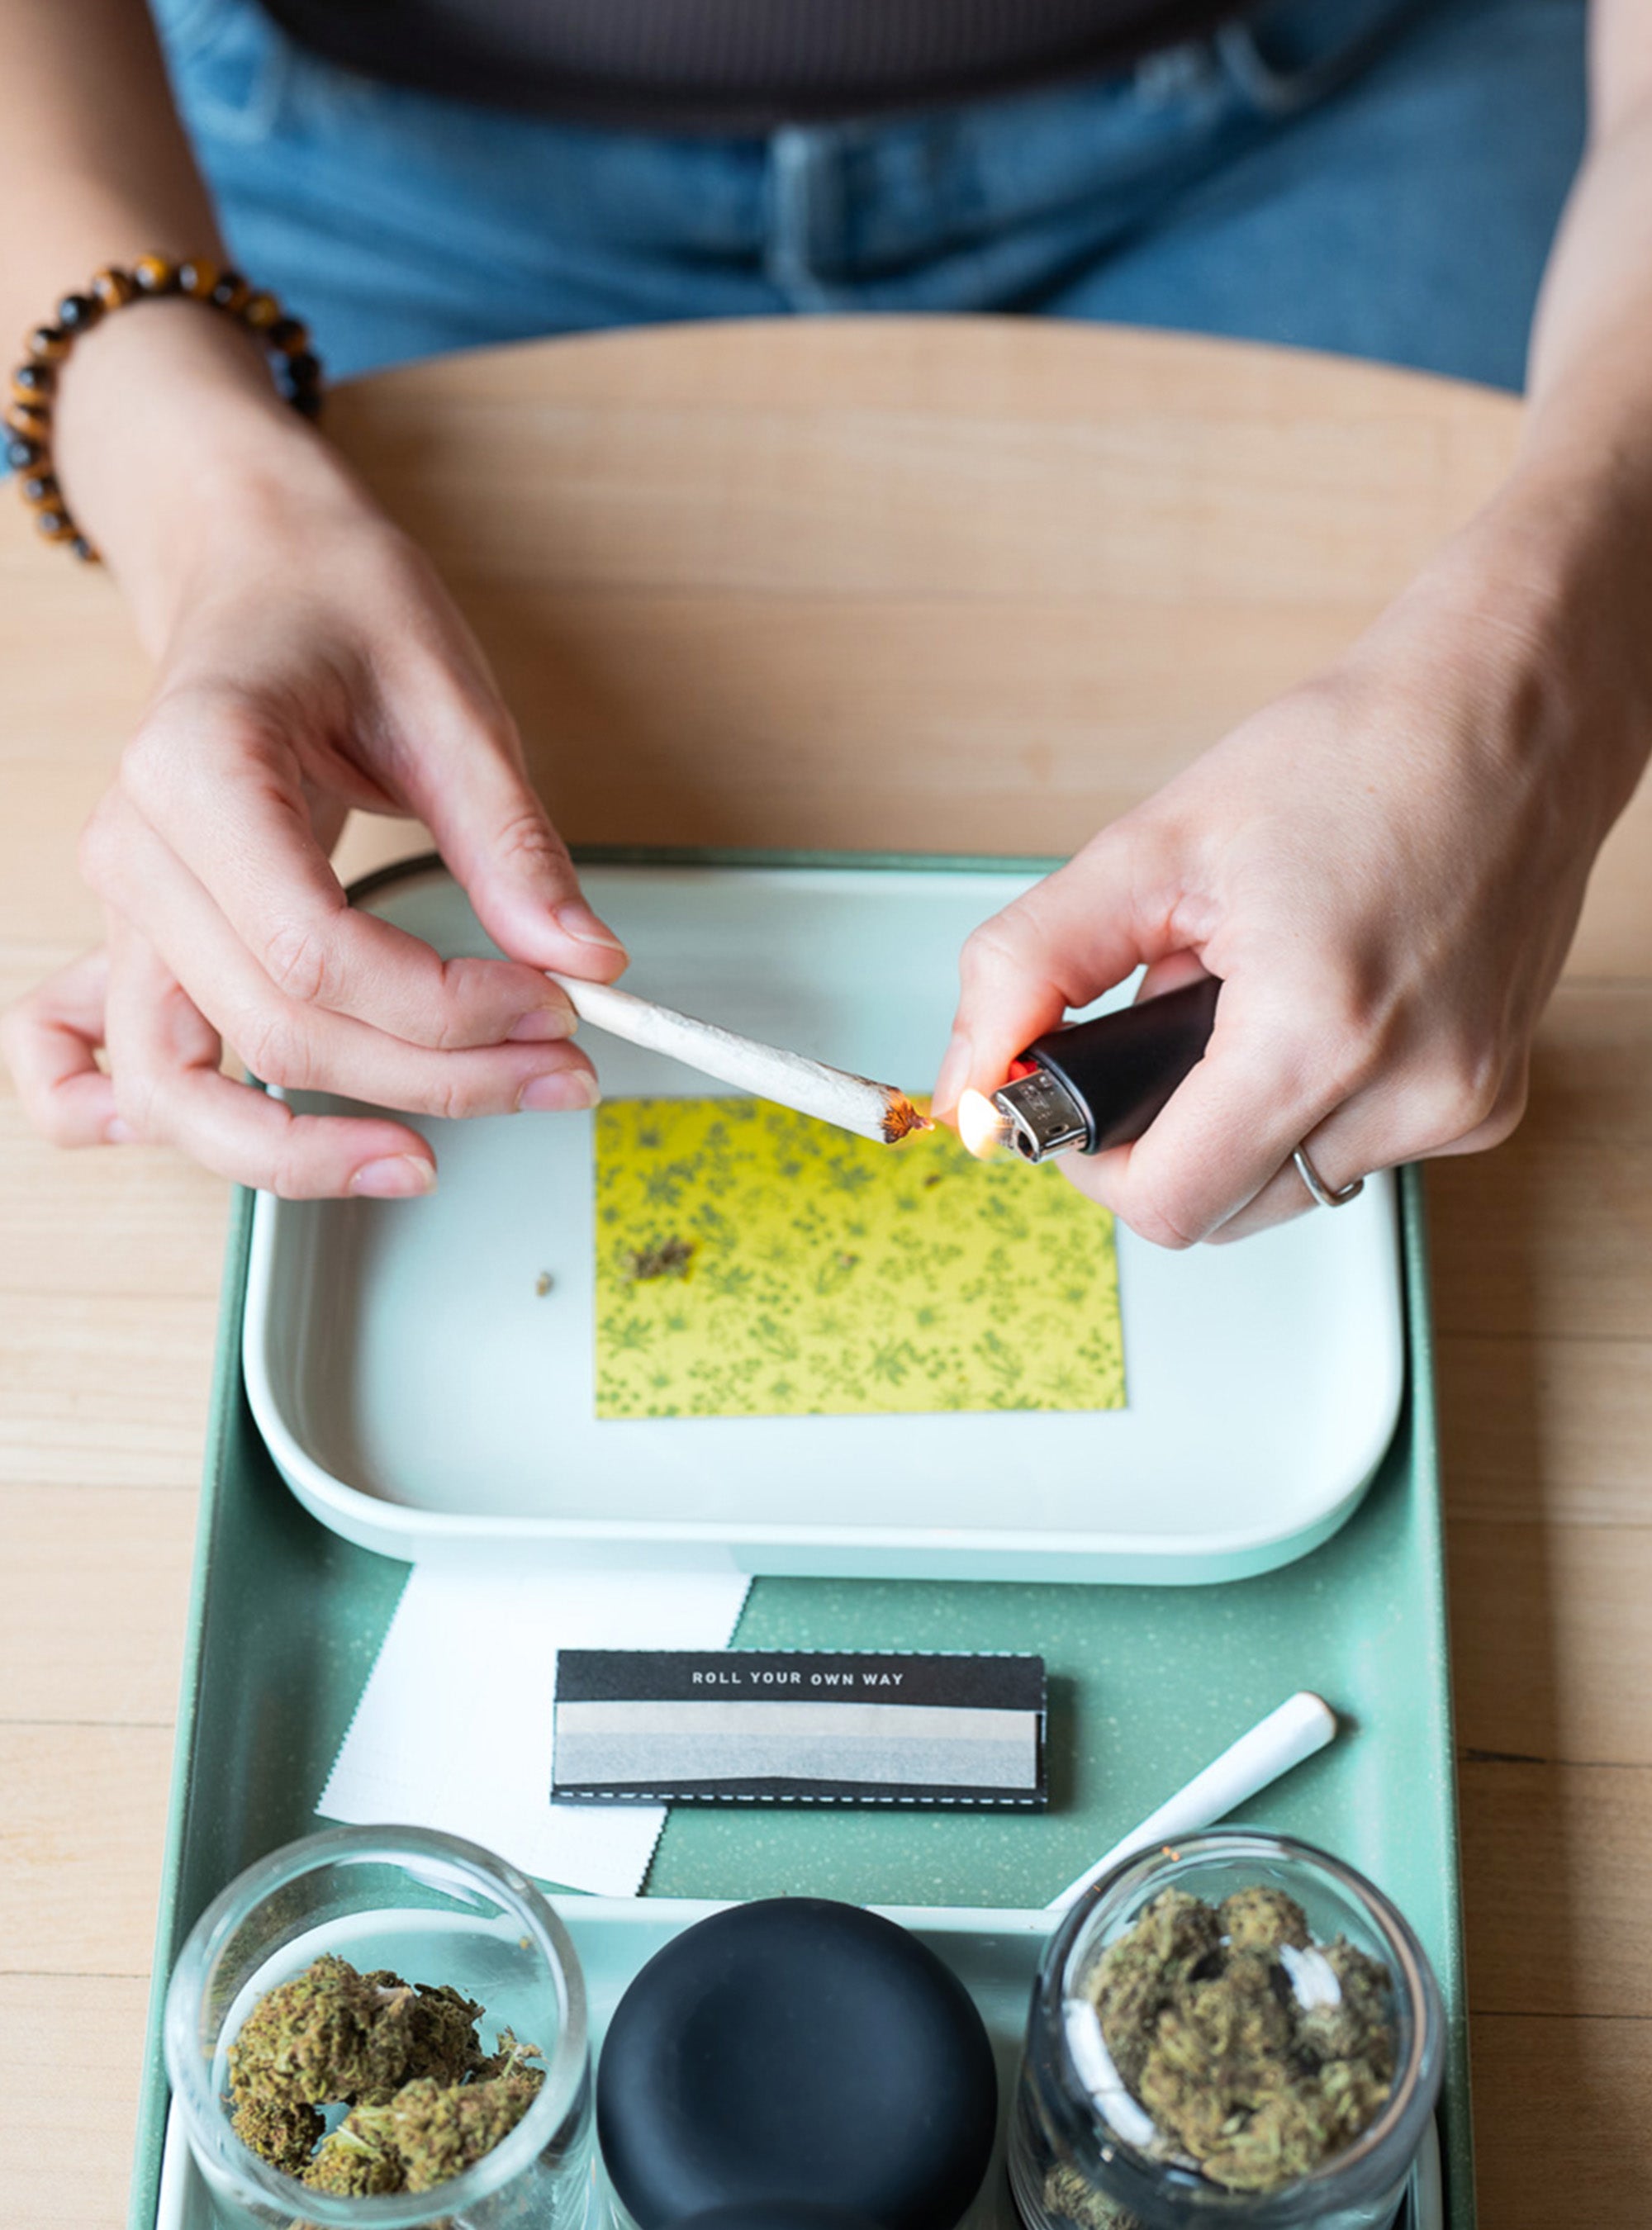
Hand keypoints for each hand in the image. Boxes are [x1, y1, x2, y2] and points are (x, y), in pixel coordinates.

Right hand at [3, 325, 624, 1195]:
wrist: (256, 572)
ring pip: (179, 1089)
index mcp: (200, 768)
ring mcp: (120, 910)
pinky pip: (91, 1068)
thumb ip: (514, 845)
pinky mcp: (137, 945)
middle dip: (433, 1080)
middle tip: (559, 1071)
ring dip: (304, 1151)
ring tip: (425, 1158)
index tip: (559, 1008)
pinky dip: (149, 1126)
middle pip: (277, 1032)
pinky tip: (245, 1143)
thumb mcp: (451, 702)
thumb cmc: (339, 611)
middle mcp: (137, 853)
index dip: (449, 1011)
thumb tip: (586, 962)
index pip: (317, 953)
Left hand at [935, 524, 1646, 1246]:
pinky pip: (1353, 1153)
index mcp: (1319, 1032)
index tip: (1072, 1102)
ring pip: (1285, 1188)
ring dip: (1236, 1120)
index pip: (1168, 1206)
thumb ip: (1028, 972)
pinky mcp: (1490, 1102)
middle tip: (1159, 1025)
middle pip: (1223, 1212)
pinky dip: (1306, 1102)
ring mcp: (1462, 1105)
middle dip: (1164, 1135)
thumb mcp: (1149, 847)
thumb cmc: (1351, 756)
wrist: (1507, 715)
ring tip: (1243, 1000)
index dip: (1092, 1166)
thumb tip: (967, 1086)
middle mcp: (1412, 1091)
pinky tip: (1312, 1005)